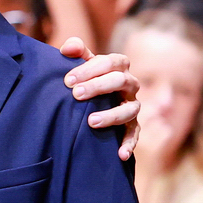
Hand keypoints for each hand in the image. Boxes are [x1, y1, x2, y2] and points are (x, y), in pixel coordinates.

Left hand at [60, 39, 141, 158]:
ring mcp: (133, 106)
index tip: (68, 79)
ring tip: (91, 122)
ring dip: (112, 115)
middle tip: (76, 94)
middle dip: (98, 86)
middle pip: (120, 81)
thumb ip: (76, 52)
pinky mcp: (133, 125)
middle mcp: (130, 85)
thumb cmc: (88, 78)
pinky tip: (120, 154)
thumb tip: (68, 47)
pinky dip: (129, 144)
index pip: (111, 62)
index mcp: (119, 66)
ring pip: (131, 109)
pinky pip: (135, 134)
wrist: (95, 100)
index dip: (90, 69)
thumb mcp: (83, 64)